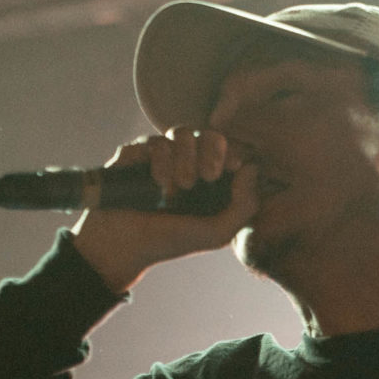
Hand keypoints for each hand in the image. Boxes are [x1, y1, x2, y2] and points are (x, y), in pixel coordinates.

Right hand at [69, 131, 260, 291]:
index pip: (231, 147)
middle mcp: (187, 161)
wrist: (124, 246)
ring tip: (177, 190)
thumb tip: (254, 169)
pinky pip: (155, 141)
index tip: (234, 166)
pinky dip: (160, 162)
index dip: (236, 150)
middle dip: (213, 151)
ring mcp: (161, 155)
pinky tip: (157, 184)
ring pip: (182, 132)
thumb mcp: (216, 233)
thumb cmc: (171, 240)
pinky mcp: (136, 153)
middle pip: (210, 133)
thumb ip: (244, 207)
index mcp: (211, 177)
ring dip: (184, 160)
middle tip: (208, 177)